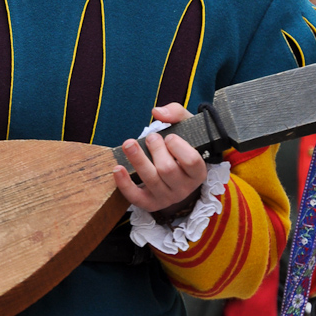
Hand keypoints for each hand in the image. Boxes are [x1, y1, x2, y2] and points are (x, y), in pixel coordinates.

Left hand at [114, 103, 207, 217]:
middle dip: (155, 149)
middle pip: (167, 169)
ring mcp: (167, 197)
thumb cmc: (182, 145)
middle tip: (151, 138)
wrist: (178, 172)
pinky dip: (125, 183)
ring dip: (137, 159)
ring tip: (129, 144)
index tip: (169, 137)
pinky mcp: (150, 203)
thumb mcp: (187, 127)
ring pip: (150, 179)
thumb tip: (157, 112)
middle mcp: (185, 188)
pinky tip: (117, 168)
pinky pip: (136, 197)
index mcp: (198, 172)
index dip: (178, 147)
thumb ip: (176, 114)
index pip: (192, 161)